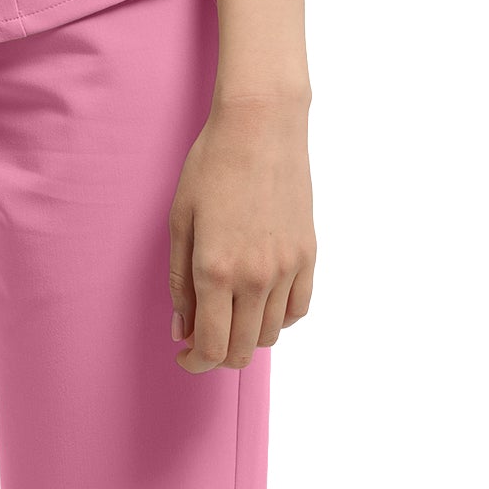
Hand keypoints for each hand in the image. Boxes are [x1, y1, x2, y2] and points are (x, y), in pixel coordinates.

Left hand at [168, 92, 315, 371]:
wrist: (261, 127)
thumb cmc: (212, 165)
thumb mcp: (180, 218)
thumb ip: (179, 280)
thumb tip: (181, 329)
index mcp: (216, 269)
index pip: (211, 346)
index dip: (195, 361)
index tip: (185, 354)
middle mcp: (255, 278)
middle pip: (242, 349)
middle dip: (218, 354)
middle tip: (202, 336)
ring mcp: (287, 268)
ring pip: (271, 334)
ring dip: (248, 336)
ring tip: (229, 312)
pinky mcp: (308, 256)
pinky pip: (298, 310)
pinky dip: (279, 318)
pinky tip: (261, 300)